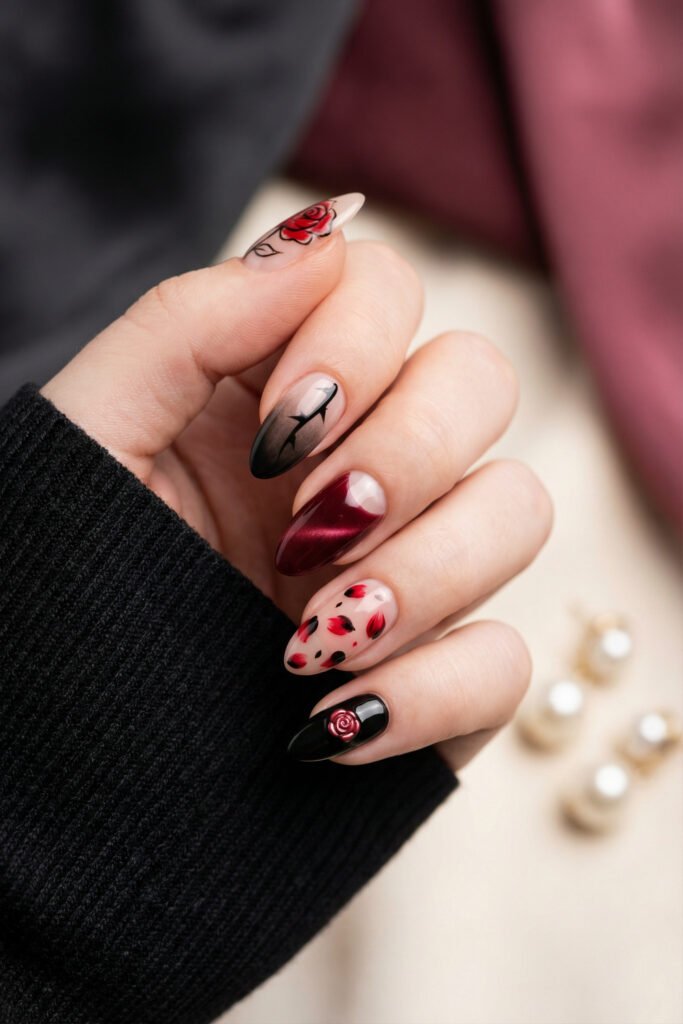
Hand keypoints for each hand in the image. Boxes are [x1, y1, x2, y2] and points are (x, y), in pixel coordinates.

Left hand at [43, 194, 551, 769]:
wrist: (57, 758)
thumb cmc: (60, 586)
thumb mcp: (93, 436)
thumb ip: (191, 320)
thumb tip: (325, 229)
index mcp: (281, 393)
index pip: (390, 292)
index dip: (355, 345)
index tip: (273, 433)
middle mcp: (363, 463)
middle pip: (480, 381)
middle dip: (402, 451)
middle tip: (302, 526)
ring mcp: (411, 567)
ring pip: (519, 509)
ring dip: (425, 572)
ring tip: (305, 639)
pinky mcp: (438, 676)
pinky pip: (505, 660)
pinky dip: (429, 692)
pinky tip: (325, 722)